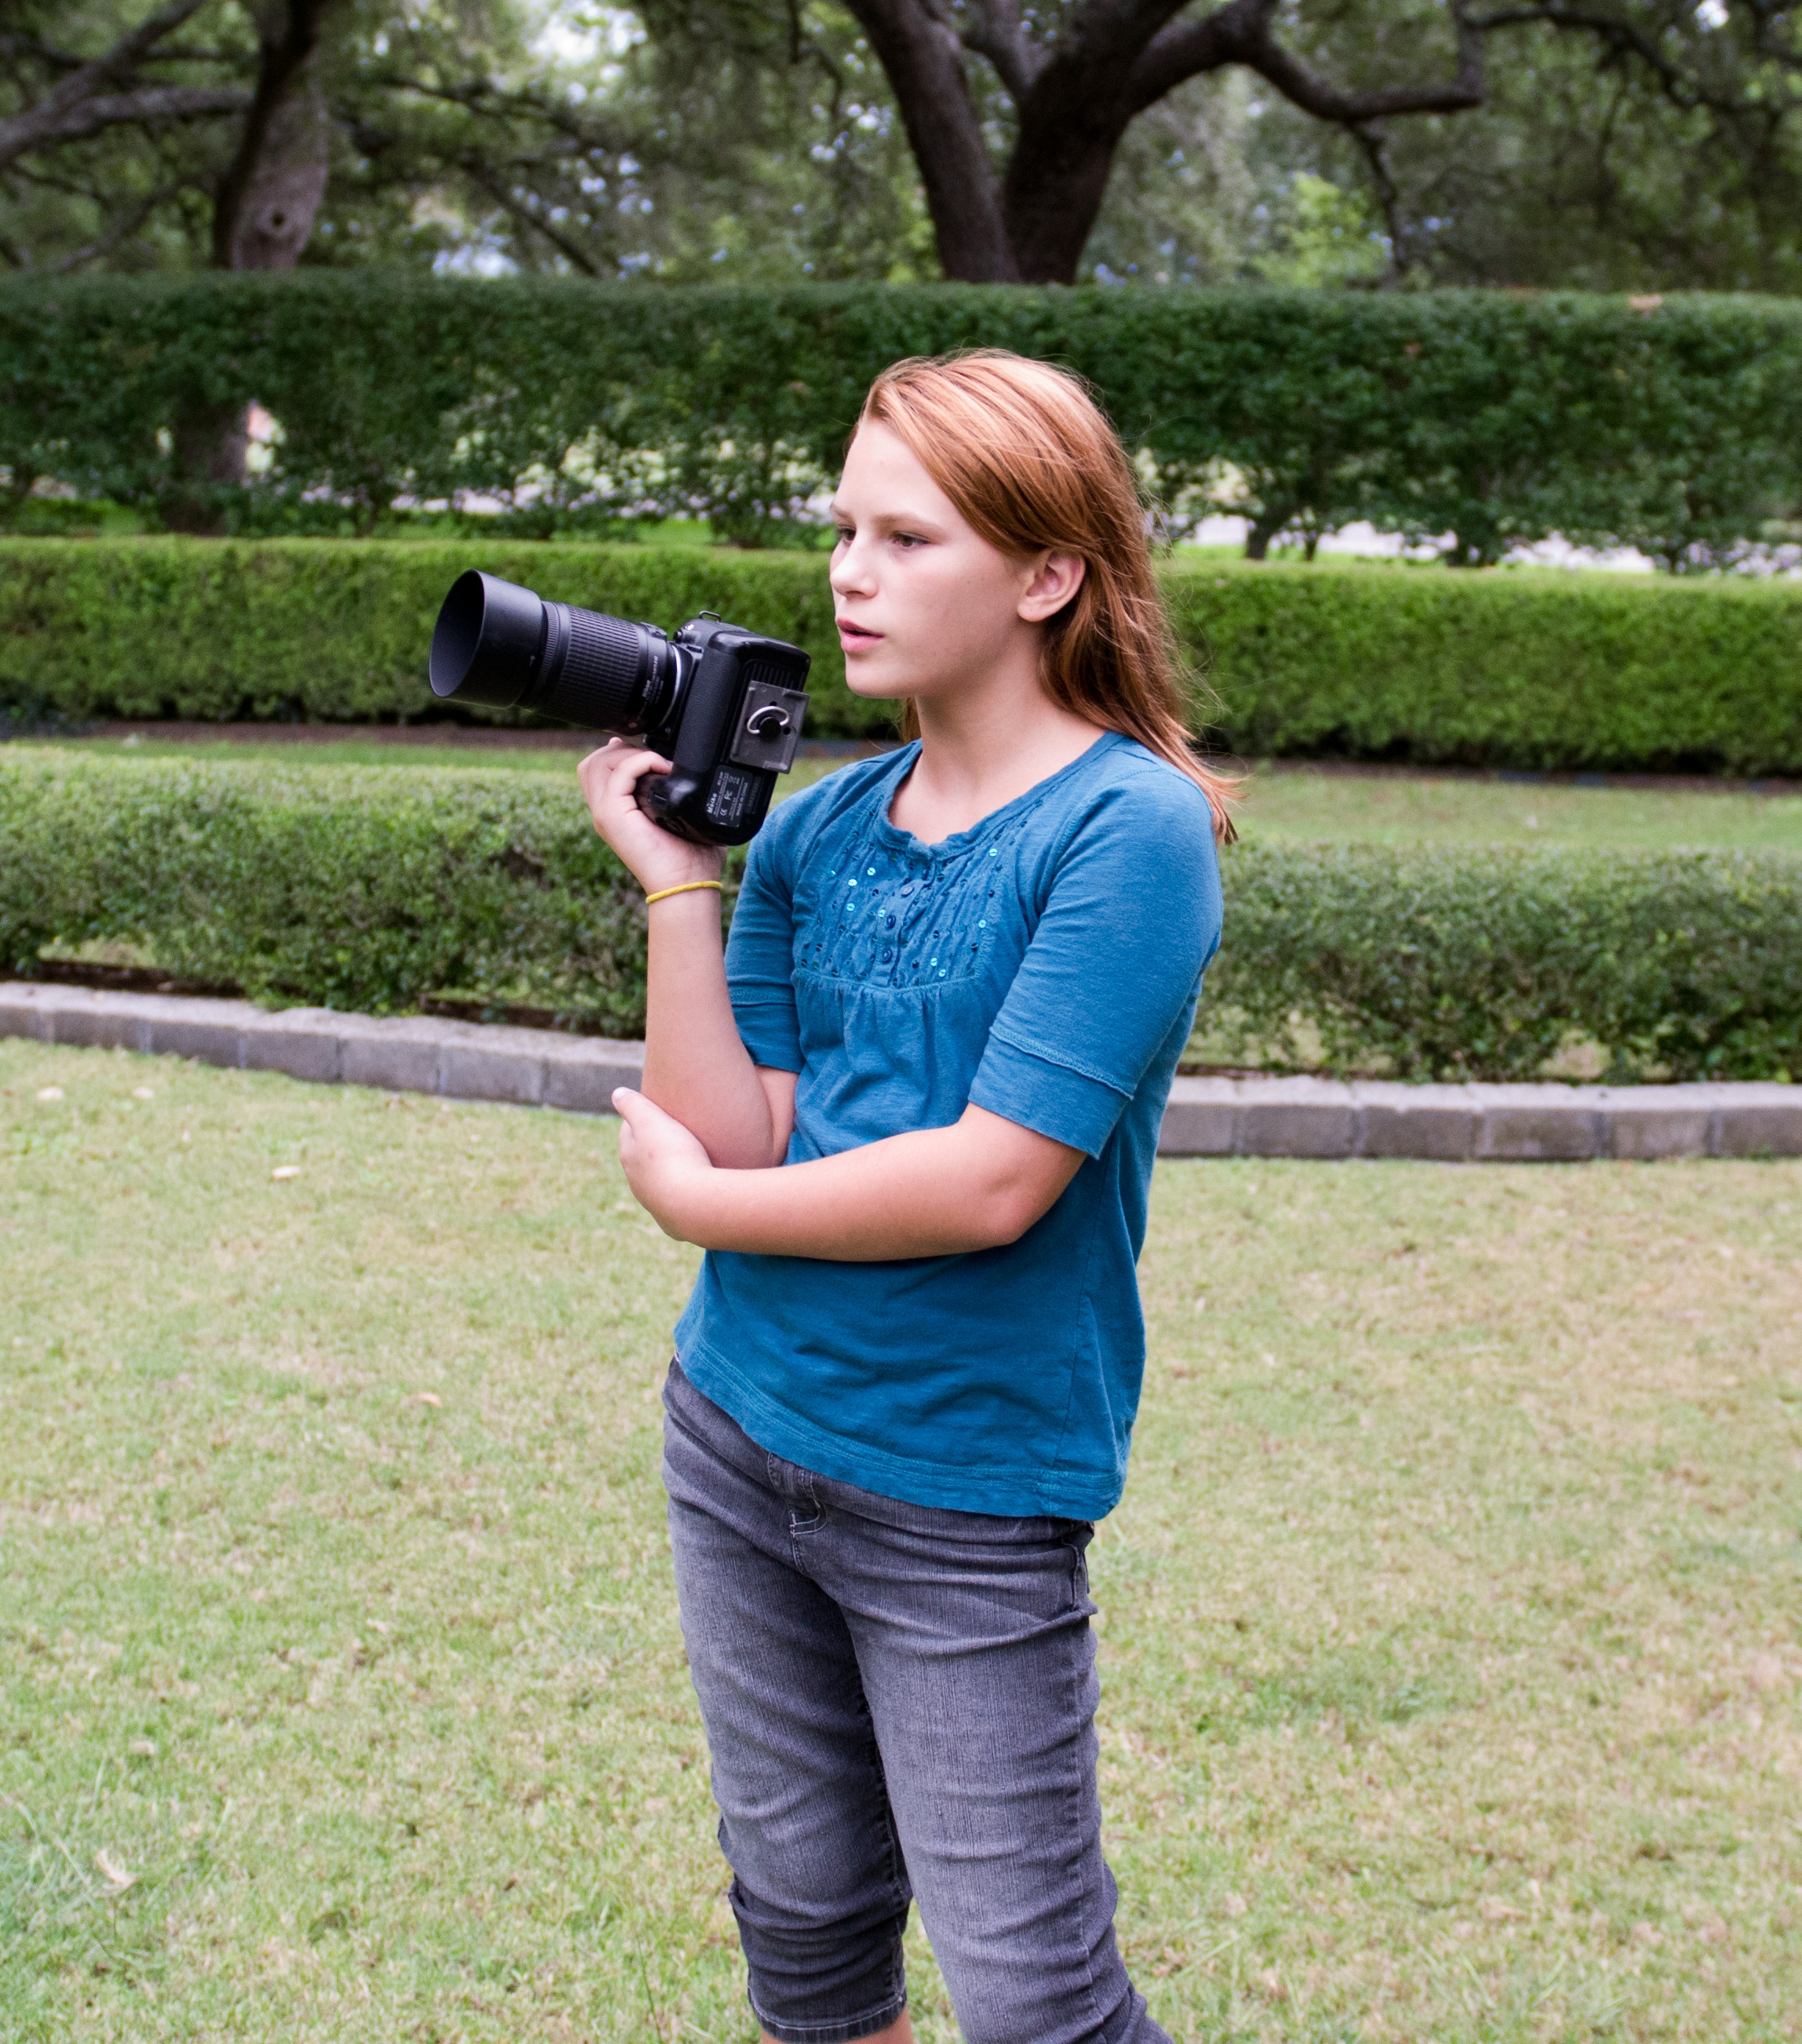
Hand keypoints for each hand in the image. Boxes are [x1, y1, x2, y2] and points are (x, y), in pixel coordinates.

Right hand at [578, 739, 723, 896]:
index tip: (644, 750)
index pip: (598, 770)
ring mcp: (604, 814)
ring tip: (660, 764)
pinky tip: (664, 769)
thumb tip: (685, 770)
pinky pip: (620, 772)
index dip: (616, 752)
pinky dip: (642, 761)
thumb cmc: (691, 856)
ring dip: (631, 754)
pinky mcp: (611, 816)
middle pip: (593, 762)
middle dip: (623, 749)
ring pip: (599, 763)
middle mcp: (605, 812)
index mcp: (616, 813)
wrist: (687, 884)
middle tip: (655, 758)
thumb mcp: (680, 817)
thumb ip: (675, 792)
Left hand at [613, 1087, 716, 1238]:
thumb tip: (617, 1093)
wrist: (694, 1205)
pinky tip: (692, 1191)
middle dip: (652, 1147)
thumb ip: (633, 1105)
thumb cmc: (674, 1156)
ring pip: (656, 1182)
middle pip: (640, 1158)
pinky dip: (680, 1194)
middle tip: (673, 1135)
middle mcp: (636, 1180)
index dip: (641, 1119)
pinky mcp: (672, 1220)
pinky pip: (674, 1202)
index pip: (628, 1130)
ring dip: (666, 1172)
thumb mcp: (652, 1120)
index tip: (656, 1111)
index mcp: (629, 1154)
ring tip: (686, 1162)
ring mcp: (653, 1202)